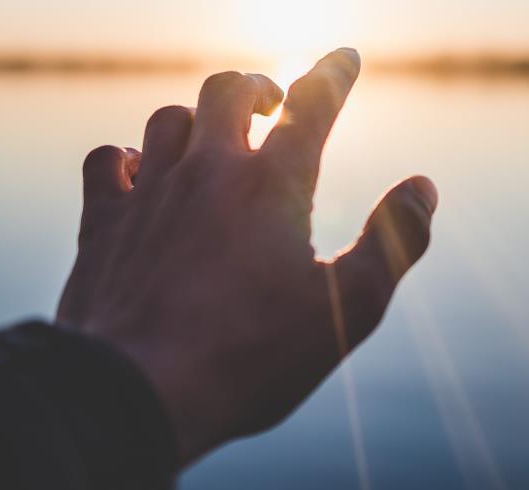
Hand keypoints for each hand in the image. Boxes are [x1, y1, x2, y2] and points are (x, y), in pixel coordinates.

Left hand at [56, 49, 437, 466]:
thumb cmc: (253, 357)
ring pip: (169, 119)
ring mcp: (149, 194)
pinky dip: (128, 155)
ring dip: (197, 118)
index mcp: (273, 186)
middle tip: (273, 102)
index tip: (346, 57)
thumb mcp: (349, 310)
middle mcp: (208, 172)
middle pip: (229, 90)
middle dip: (258, 87)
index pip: (312, 105)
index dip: (334, 74)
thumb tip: (424, 187)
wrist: (139, 393)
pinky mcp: (103, 224)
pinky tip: (141, 172)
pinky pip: (107, 160)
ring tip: (215, 138)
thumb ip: (394, 242)